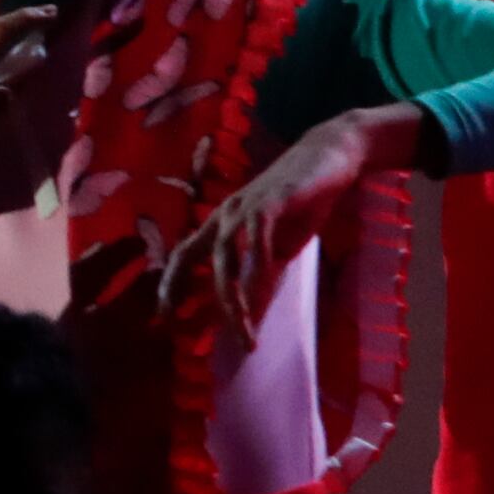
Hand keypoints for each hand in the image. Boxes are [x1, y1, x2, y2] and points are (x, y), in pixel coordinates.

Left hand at [162, 106, 413, 338]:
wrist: (330, 156)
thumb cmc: (302, 202)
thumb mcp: (280, 245)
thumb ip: (263, 274)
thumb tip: (253, 311)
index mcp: (220, 223)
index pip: (183, 255)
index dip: (170, 285)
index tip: (163, 317)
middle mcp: (224, 214)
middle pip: (197, 260)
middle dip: (196, 299)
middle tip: (198, 337)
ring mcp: (244, 206)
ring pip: (224, 256)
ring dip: (231, 296)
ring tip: (243, 331)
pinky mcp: (270, 202)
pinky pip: (256, 239)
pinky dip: (256, 268)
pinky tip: (260, 293)